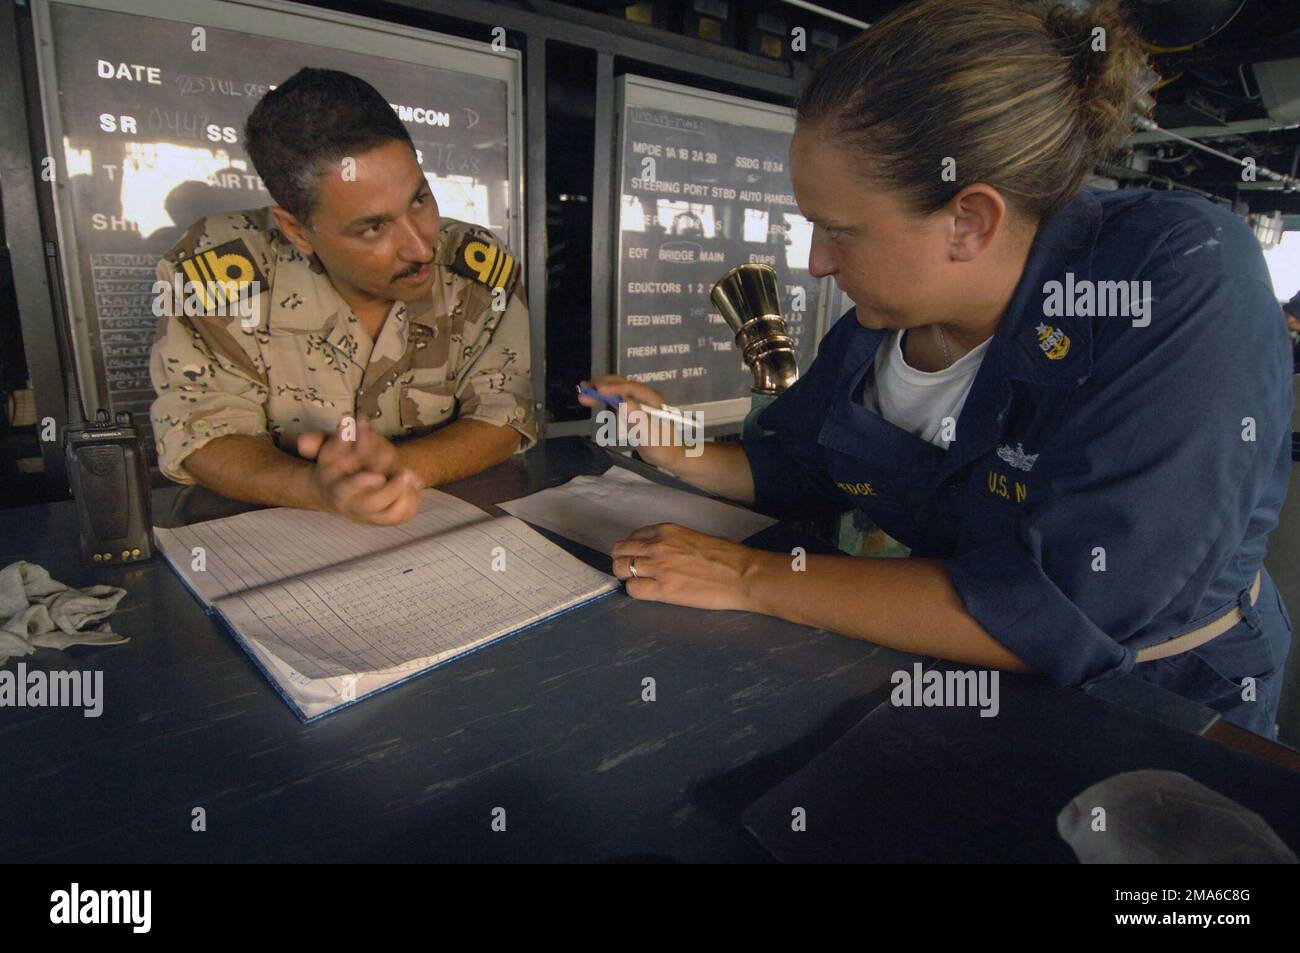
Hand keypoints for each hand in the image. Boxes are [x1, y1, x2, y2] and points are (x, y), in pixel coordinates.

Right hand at [296, 418, 421, 524]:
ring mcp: (370, 516)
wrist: (339, 490)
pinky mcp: (385, 519)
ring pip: (392, 515)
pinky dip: (413, 502)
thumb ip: (340, 439)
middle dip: (393, 490)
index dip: (362, 483)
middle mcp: (353, 506)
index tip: (378, 475)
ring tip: (411, 477)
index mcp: (338, 489)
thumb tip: (347, 424)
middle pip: (373, 504)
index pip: (347, 489)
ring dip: (406, 497)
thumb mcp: (333, 451)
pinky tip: (414, 485)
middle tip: (406, 473)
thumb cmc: (337, 466)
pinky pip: (404, 516)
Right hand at [578, 374, 683, 470]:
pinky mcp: (632, 409)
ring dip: (601, 388)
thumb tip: (624, 403)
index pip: (631, 389)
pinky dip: (604, 396)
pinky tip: (593, 396)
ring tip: (583, 390)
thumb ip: (639, 421)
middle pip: (623, 384)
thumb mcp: (651, 437)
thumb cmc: (663, 448)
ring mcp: (638, 402)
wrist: (670, 456)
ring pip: (618, 389)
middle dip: (603, 384)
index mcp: (653, 400)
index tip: (597, 390)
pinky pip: (617, 398)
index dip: (614, 388)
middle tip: (585, 388)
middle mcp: (645, 397)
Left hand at [610, 522, 759, 611]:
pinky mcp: (663, 590)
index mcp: (667, 531)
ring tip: (638, 582)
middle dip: (623, 560)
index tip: (640, 558)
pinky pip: (632, 589)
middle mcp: (657, 546)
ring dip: (625, 576)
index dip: (634, 549)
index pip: (634, 536)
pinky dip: (634, 591)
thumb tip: (664, 553)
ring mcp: (658, 568)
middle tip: (633, 571)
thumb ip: (673, 542)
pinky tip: (647, 592)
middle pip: (620, 551)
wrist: (742, 575)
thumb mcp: (694, 537)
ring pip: (620, 569)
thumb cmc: (727, 556)